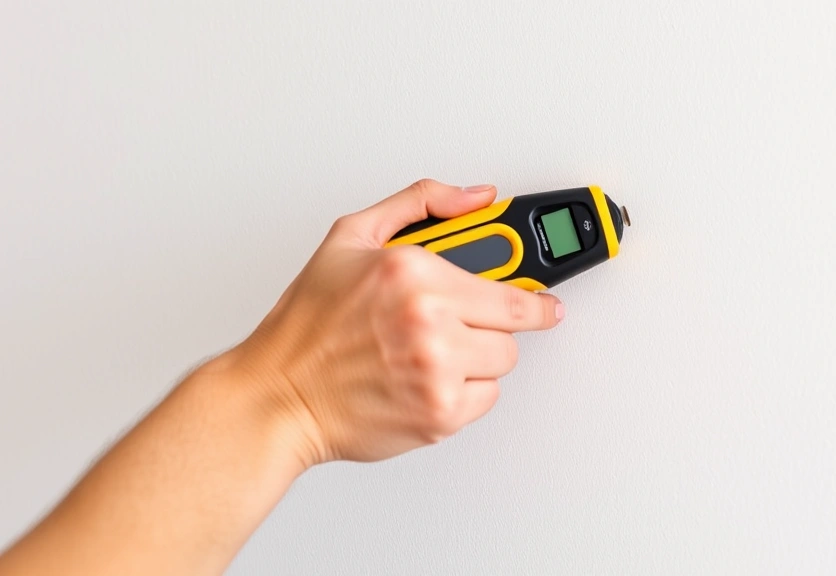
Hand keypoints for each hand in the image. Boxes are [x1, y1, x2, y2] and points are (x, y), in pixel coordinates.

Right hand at [225, 179, 564, 465]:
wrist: (279, 396)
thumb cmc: (308, 325)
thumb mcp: (352, 237)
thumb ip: (420, 204)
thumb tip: (476, 196)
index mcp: (414, 274)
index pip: (511, 289)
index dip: (536, 297)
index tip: (547, 302)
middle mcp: (431, 323)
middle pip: (513, 329)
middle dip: (493, 326)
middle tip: (464, 325)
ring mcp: (438, 374)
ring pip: (501, 365)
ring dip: (477, 358)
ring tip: (432, 351)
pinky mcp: (440, 416)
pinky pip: (484, 400)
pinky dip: (463, 392)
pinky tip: (424, 379)